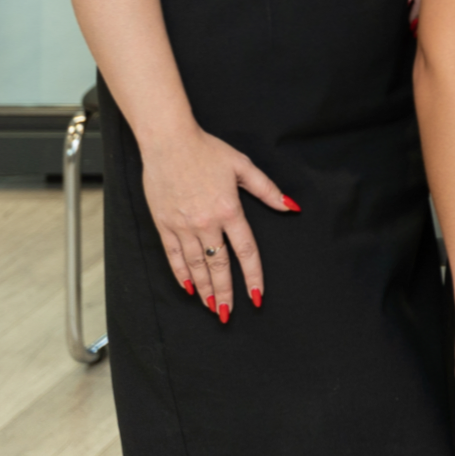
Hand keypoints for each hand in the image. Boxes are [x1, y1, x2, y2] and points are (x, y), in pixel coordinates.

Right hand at [138, 120, 293, 321]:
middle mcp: (205, 223)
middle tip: (229, 313)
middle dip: (225, 292)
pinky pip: (173, 256)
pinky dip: (181, 274)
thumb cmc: (208, 150)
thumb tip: (290, 206)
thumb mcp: (243, 166)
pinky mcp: (164, 225)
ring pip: (195, 265)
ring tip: (211, 306)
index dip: (253, 275)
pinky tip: (188, 287)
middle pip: (218, 265)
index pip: (245, 250)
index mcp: (229, 209)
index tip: (257, 295)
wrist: (169, 142)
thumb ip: (267, 189)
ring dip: (204, 288)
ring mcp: (182, 226)